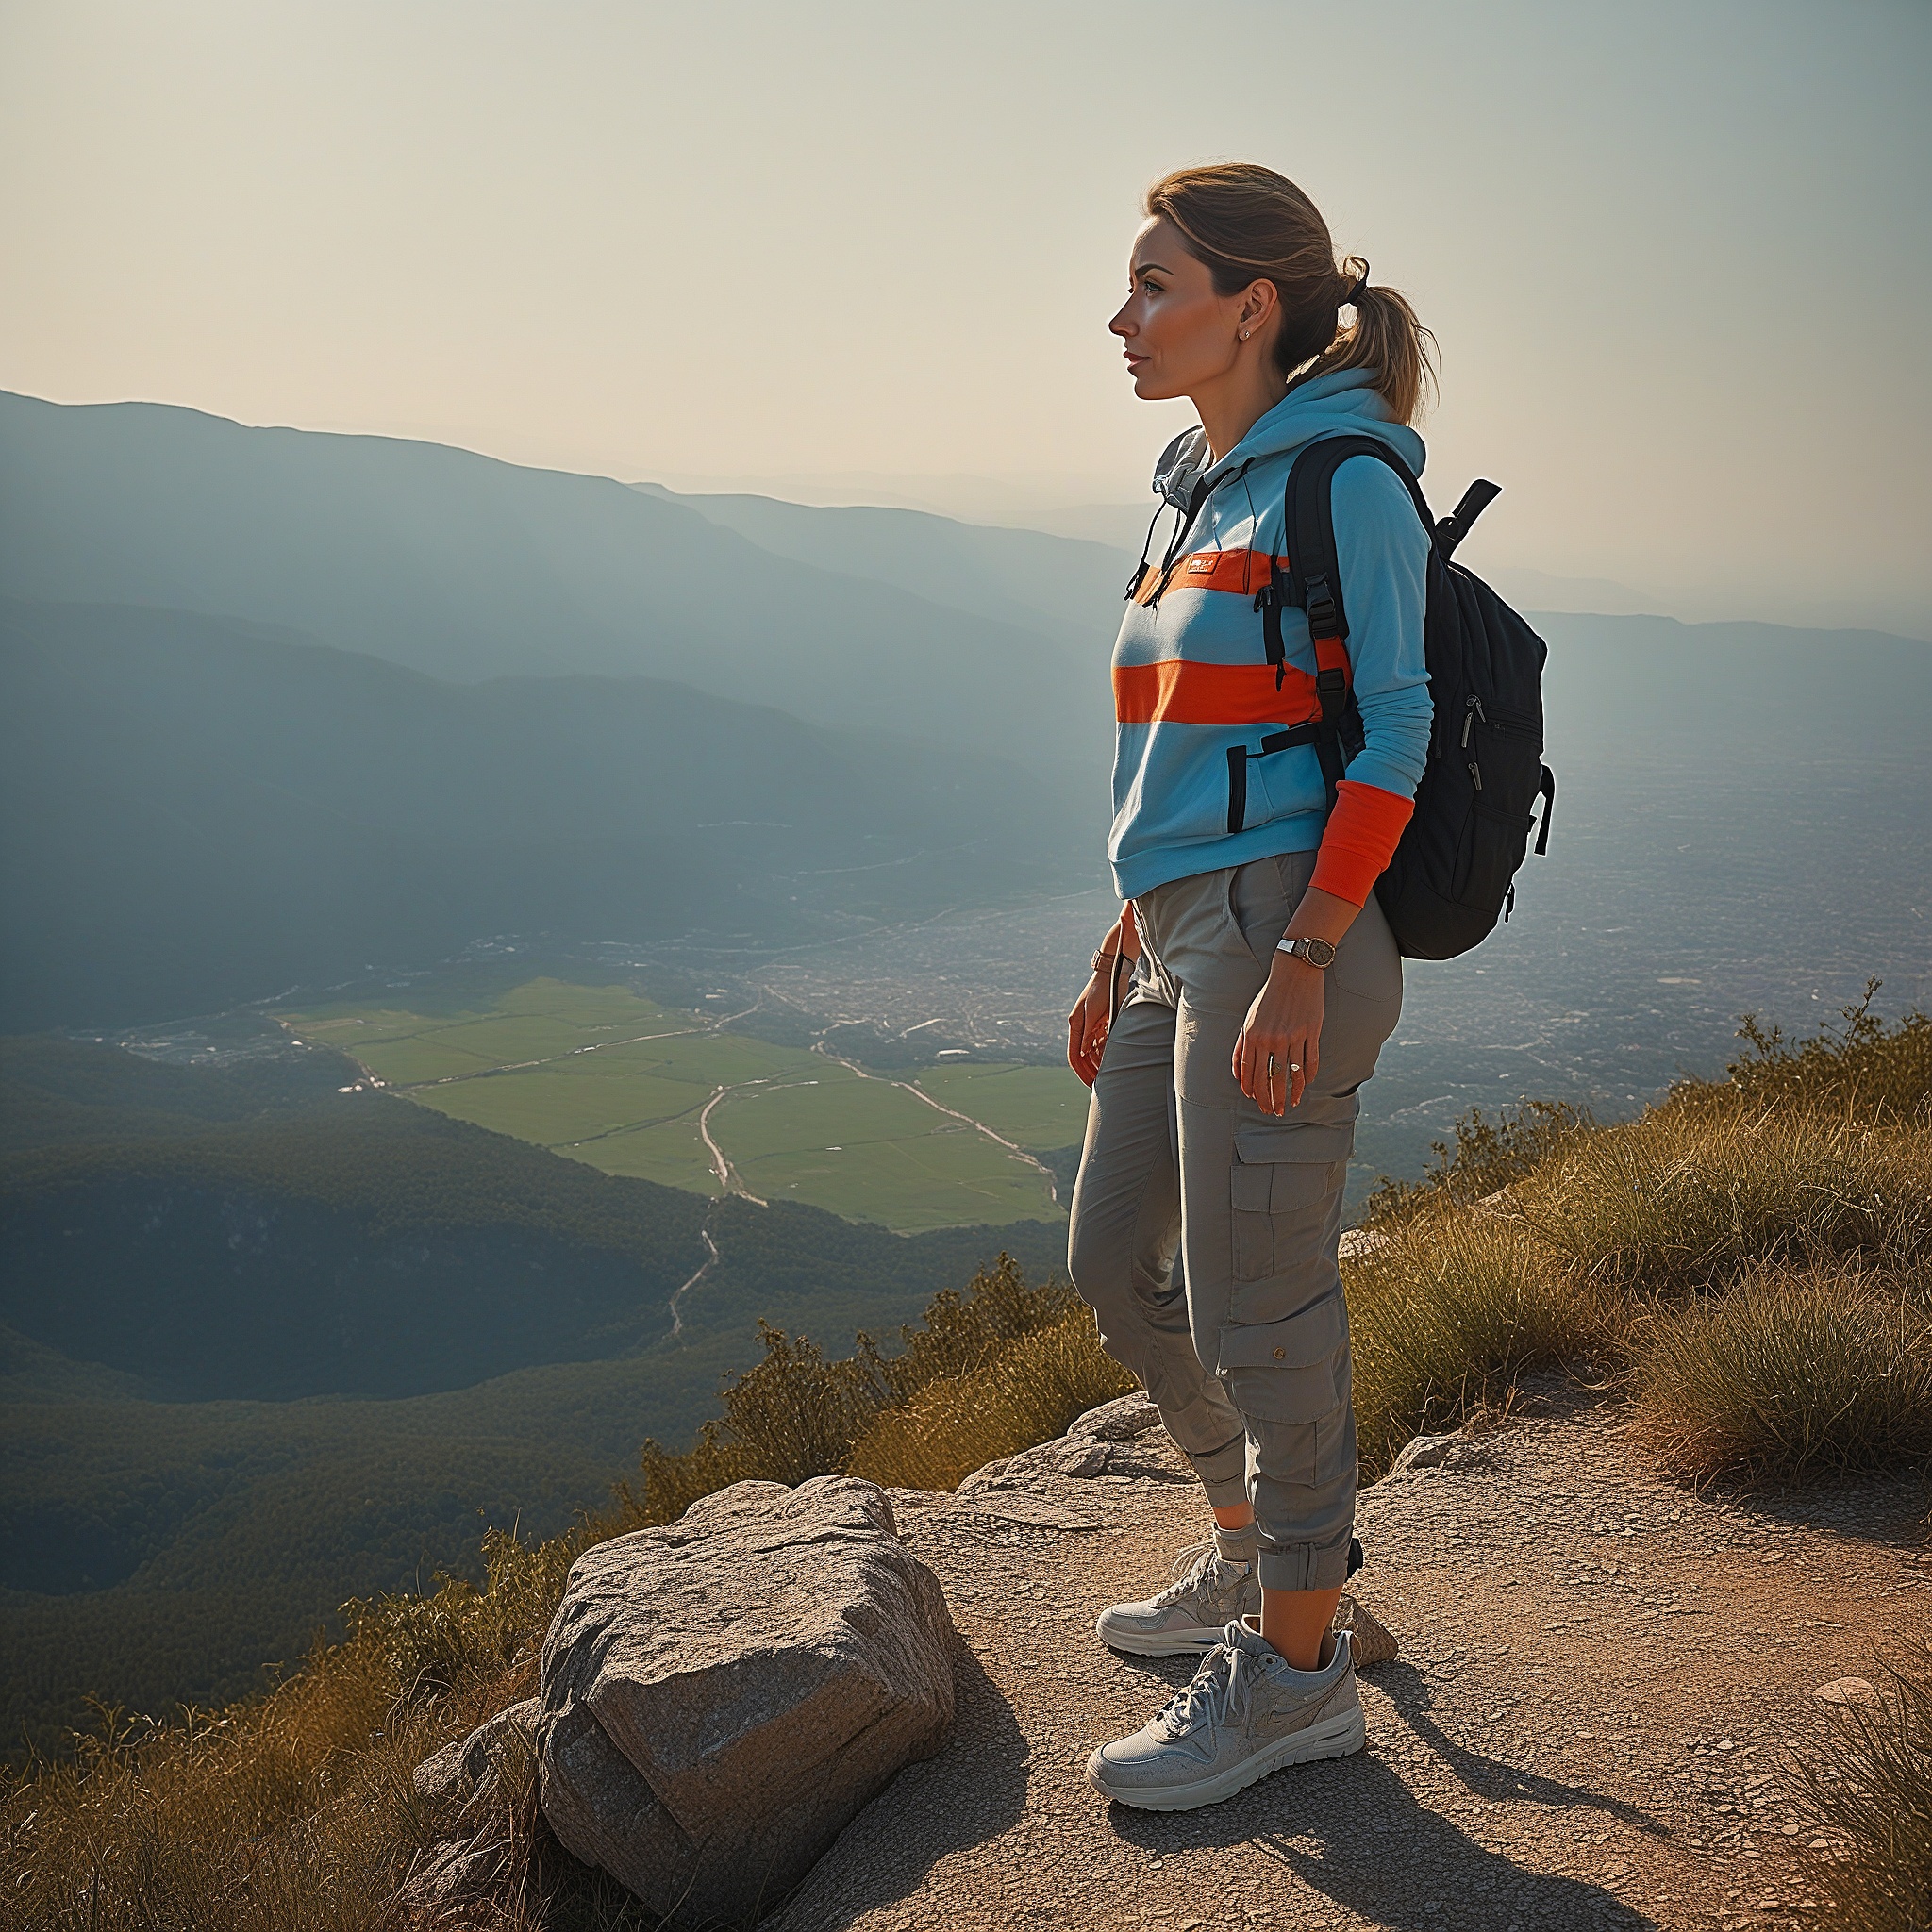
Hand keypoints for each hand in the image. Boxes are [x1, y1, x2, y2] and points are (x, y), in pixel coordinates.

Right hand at [1067, 960, 1125, 1086]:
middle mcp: (1081, 1028)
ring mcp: (1090, 1026)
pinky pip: (1100, 1044)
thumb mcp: (1093, 1011)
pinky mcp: (1101, 1023)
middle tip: (1098, 1087)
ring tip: (1107, 1077)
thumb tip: (1082, 1052)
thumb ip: (1088, 1031)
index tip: (1090, 1084)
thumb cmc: (1102, 990)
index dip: (1081, 1071)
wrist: (1112, 973)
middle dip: (1089, 1072)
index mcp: (1075, 1025)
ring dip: (1097, 1065)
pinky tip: (1112, 1062)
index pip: (1074, 1055)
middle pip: (1081, 1057)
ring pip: (1091, 1052)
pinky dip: (1105, 1054)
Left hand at [1233, 956, 1322, 1114]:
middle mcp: (1272, 1039)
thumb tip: (1239, 1073)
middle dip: (1271, 1099)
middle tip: (1273, 1112)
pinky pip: (1311, 1061)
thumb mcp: (1249, 1019)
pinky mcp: (1311, 1032)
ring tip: (1290, 1104)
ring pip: (1292, 1073)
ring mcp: (1293, 1036)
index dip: (1253, 1091)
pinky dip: (1309, 1076)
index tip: (1256, 1102)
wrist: (1294, 973)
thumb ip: (1242, 1046)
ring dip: (1291, 1093)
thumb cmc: (1268, 997)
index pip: (1251, 1072)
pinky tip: (1306, 1085)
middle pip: (1271, 1078)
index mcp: (1253, 1036)